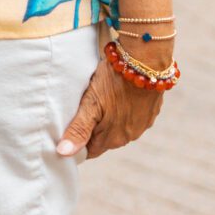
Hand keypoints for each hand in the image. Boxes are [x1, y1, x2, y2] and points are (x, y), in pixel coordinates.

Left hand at [57, 42, 168, 159]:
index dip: (80, 142)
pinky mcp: (151, 111)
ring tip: (101, 99)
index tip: (71, 129)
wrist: (145, 61)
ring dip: (110, 119)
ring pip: (119, 127)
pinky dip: (125, 110)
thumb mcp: (90, 103)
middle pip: (105, 139)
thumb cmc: (113, 81)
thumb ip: (79, 129)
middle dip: (94, 129)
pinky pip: (133, 116)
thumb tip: (63, 153)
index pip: (91, 150)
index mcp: (113, 138)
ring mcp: (143, 124)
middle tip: (84, 109)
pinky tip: (118, 95)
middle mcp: (130, 135)